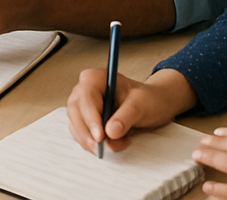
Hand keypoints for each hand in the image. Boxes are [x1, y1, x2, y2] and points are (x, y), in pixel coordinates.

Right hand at [66, 67, 196, 154]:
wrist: (151, 104)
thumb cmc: (146, 99)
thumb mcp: (140, 105)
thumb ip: (125, 117)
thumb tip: (110, 132)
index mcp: (94, 78)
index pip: (85, 98)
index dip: (90, 118)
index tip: (100, 136)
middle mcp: (84, 90)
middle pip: (76, 112)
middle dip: (87, 133)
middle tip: (102, 148)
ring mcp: (83, 105)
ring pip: (76, 125)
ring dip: (92, 141)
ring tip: (119, 143)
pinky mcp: (85, 119)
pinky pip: (82, 134)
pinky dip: (94, 143)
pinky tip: (113, 143)